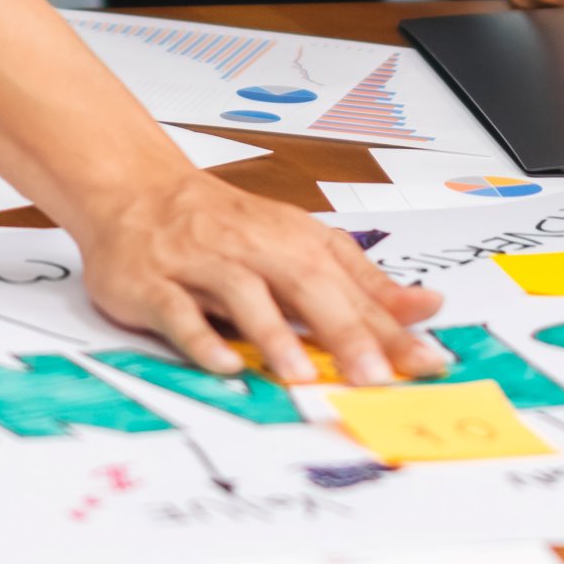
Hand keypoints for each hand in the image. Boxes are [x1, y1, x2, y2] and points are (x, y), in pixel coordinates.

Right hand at [76, 173, 449, 384]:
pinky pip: (179, 311)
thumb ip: (362, 283)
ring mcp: (202, 264)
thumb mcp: (301, 243)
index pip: (353, 288)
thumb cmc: (223, 224)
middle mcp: (253, 249)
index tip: (426, 362)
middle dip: (344, 331)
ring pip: (244, 295)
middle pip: (306, 286)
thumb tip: (425, 306)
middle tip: (374, 375)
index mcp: (294, 241)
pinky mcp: (154, 283)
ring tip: (302, 373)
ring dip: (274, 334)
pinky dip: (201, 338)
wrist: (136, 188)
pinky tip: (225, 364)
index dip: (392, 329)